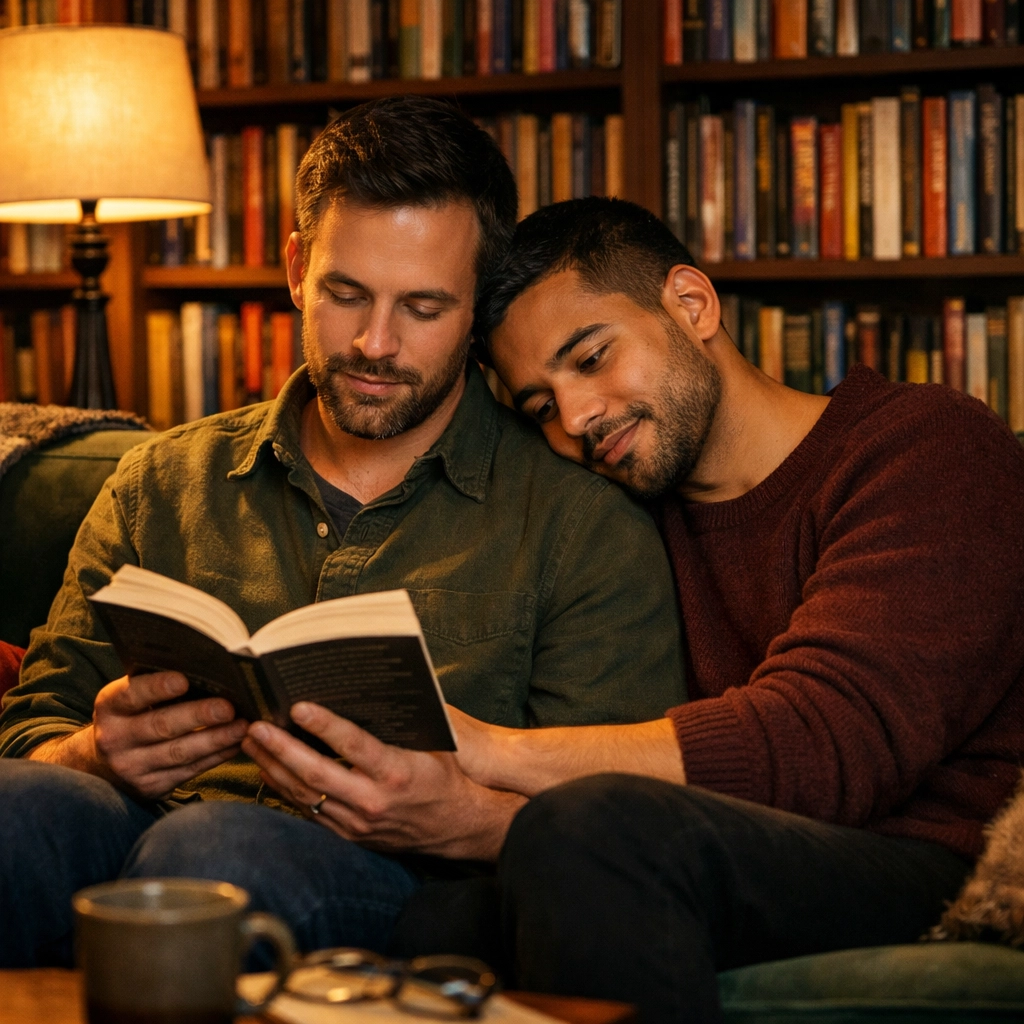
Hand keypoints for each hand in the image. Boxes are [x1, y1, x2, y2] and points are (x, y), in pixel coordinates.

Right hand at [29, 671, 247, 800]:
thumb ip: (156, 685)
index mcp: (109, 707)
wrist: (103, 763)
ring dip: (215, 739)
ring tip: (242, 727)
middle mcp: (115, 739)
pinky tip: (236, 744)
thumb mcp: (131, 698)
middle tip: (228, 707)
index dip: (157, 688)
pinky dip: (216, 757)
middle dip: (198, 716)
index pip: (131, 695)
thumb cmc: (132, 715)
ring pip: (179, 753)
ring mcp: (131, 767)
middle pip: (161, 726)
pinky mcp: (150, 787)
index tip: (183, 680)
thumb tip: (209, 670)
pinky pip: (189, 771)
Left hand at [242, 703, 525, 860]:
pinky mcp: (348, 835)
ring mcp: (357, 822)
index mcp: (396, 773)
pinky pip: (309, 812)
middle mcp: (373, 800)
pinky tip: (268, 771)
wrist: (454, 826)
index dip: (324, 725)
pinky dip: (285, 790)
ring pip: (305, 795)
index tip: (298, 706)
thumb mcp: (431, 745)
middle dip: (281, 749)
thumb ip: (400, 724)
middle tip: (256, 726)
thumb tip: (366, 691)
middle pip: (316, 774)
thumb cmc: (442, 776)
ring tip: (253, 743)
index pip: (353, 746)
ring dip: (275, 768)